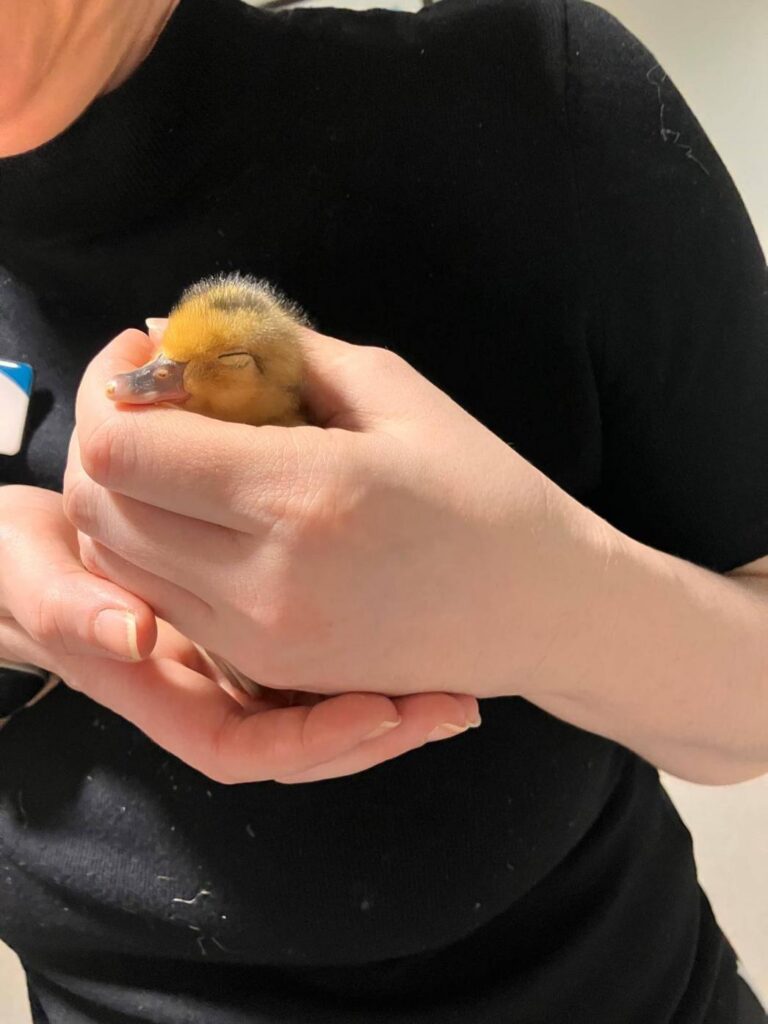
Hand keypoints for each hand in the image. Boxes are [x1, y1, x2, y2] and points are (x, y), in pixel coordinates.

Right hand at [0, 486, 478, 782]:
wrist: (42, 548)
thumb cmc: (31, 570)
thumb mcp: (38, 585)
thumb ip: (70, 614)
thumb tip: (135, 638)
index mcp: (165, 695)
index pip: (245, 748)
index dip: (313, 740)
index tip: (380, 712)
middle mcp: (209, 694)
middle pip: (305, 746)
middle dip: (378, 735)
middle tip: (453, 706)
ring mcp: (237, 666)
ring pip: (323, 712)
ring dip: (393, 707)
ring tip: (460, 692)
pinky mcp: (257, 628)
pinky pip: (322, 668)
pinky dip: (374, 666)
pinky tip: (427, 650)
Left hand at [65, 326, 609, 700]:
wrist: (543, 608)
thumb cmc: (482, 488)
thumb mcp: (391, 391)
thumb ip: (277, 353)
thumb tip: (181, 334)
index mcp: (300, 492)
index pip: (124, 447)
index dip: (115, 391)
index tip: (150, 360)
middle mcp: (263, 579)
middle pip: (102, 508)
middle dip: (108, 444)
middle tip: (157, 406)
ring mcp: (260, 639)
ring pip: (121, 565)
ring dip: (128, 501)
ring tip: (185, 461)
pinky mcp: (269, 671)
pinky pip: (167, 604)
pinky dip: (161, 553)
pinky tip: (212, 517)